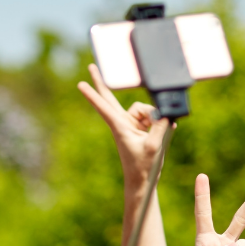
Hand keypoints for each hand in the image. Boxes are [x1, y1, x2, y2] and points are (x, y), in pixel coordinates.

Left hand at [78, 64, 169, 183]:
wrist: (143, 179)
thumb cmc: (144, 166)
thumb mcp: (154, 146)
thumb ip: (160, 125)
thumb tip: (164, 111)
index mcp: (119, 127)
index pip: (104, 107)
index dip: (93, 95)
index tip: (80, 84)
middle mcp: (123, 122)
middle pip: (110, 98)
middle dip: (101, 82)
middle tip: (90, 65)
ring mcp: (132, 123)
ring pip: (145, 108)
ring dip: (154, 119)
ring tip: (153, 137)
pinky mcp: (141, 126)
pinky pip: (154, 116)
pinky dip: (159, 123)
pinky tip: (157, 135)